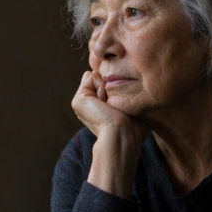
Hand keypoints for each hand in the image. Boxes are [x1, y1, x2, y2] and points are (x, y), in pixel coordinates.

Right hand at [71, 72, 147, 198]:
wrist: (123, 135)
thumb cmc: (133, 126)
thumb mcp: (130, 107)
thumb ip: (124, 93)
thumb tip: (118, 81)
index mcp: (99, 107)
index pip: (107, 82)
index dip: (118, 86)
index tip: (122, 106)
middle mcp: (89, 104)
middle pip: (101, 77)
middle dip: (112, 86)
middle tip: (115, 107)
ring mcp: (82, 102)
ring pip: (95, 76)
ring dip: (107, 88)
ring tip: (110, 106)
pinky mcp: (78, 100)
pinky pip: (91, 77)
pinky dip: (101, 87)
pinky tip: (104, 104)